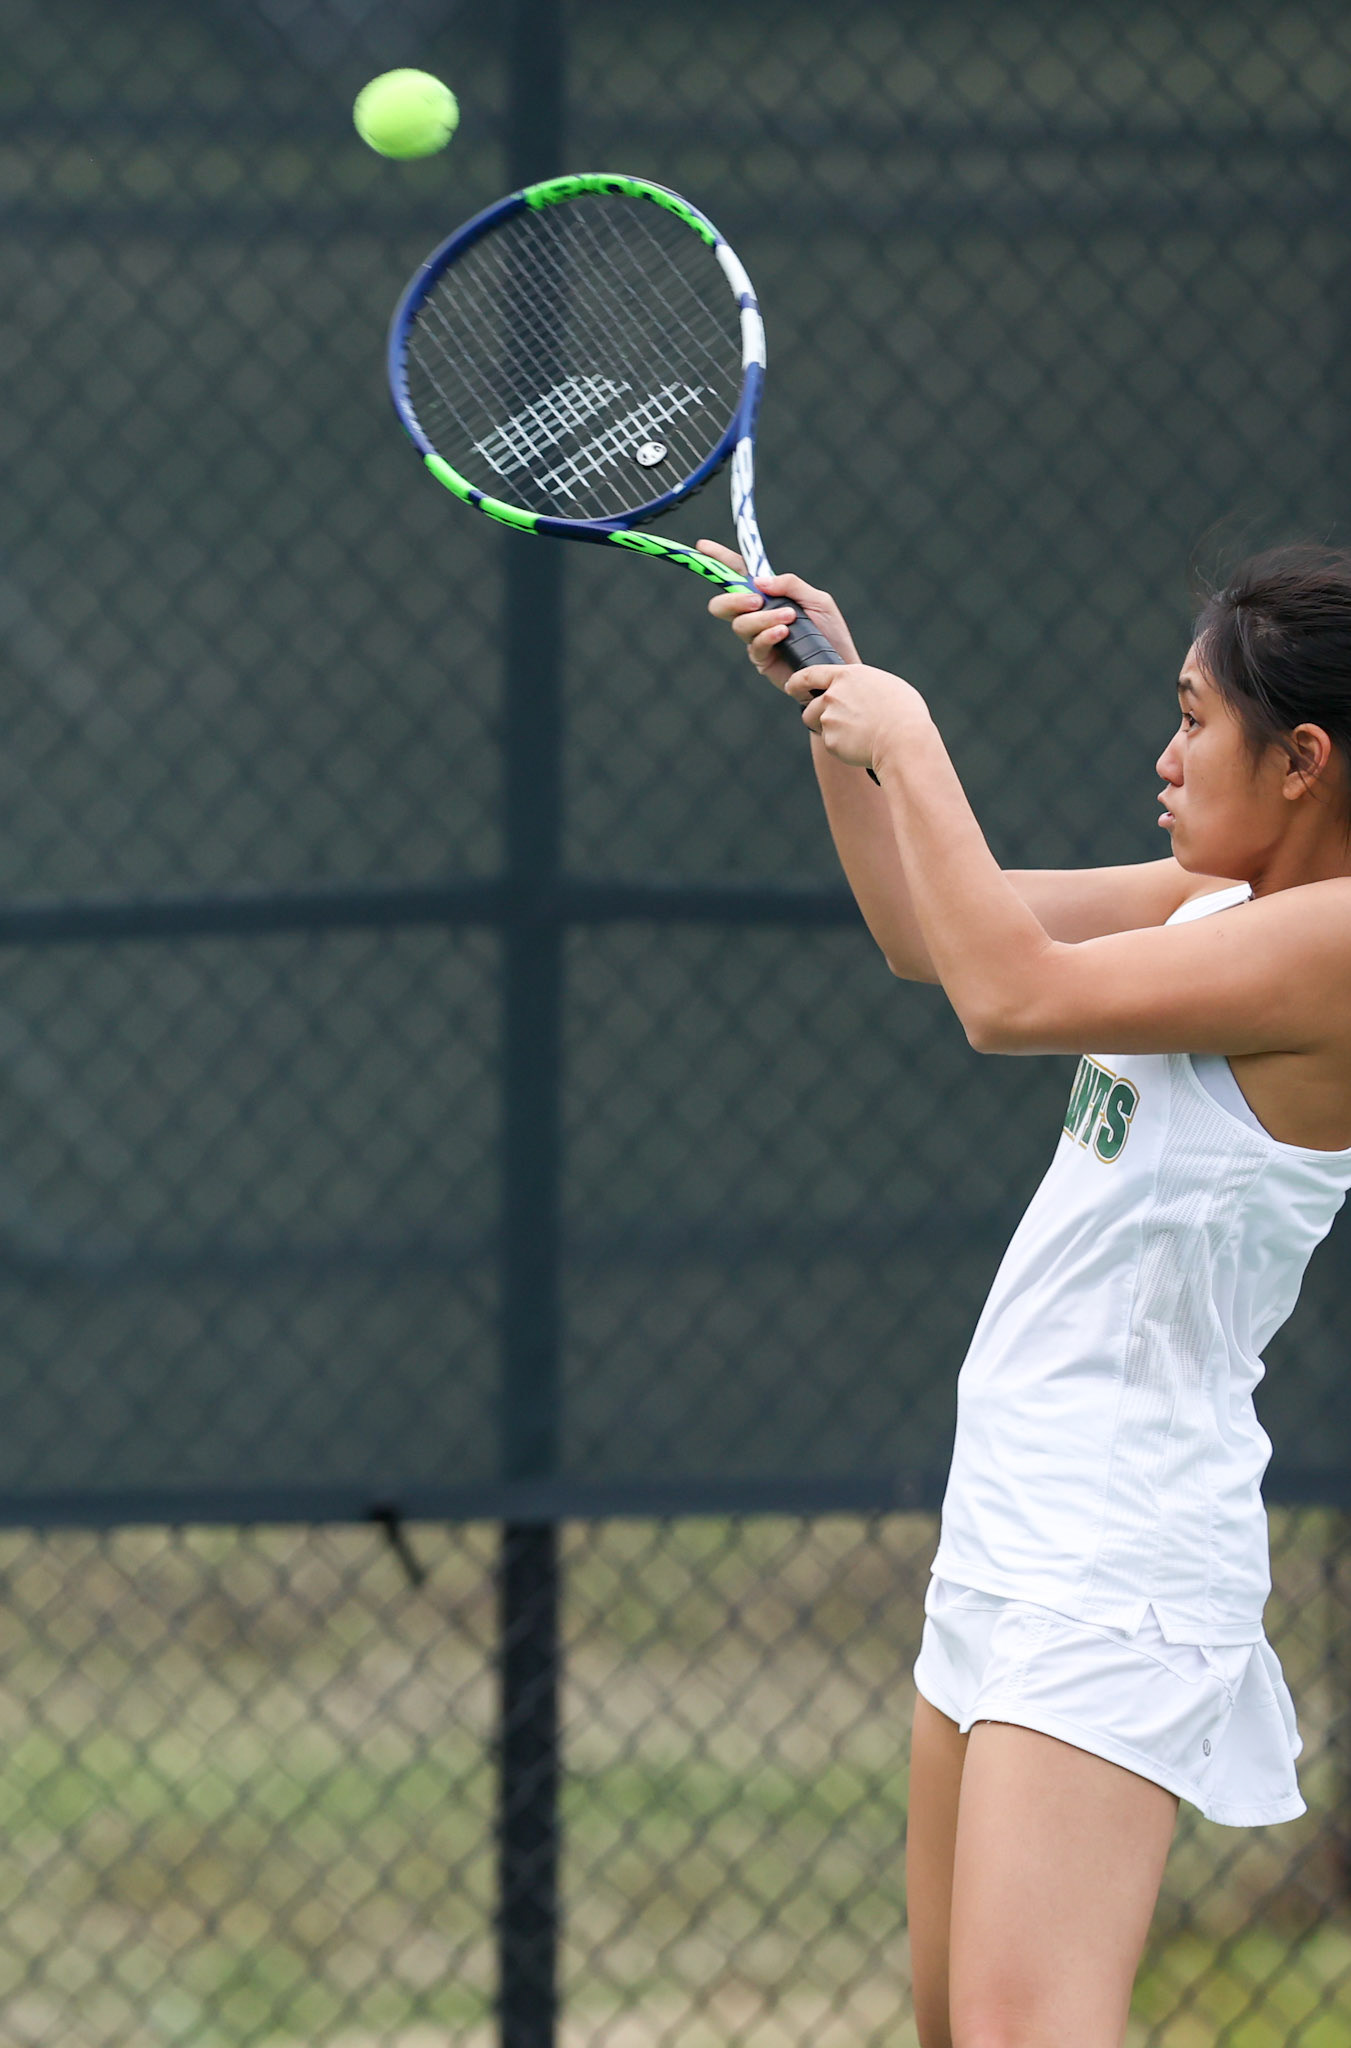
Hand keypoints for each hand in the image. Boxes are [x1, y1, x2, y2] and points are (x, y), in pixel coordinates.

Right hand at [697, 539, 859, 691]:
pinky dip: (768, 635)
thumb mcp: (817, 599)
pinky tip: (784, 633)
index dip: (720, 560)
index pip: (738, 575)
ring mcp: (756, 638)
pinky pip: (755, 645)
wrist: (839, 667)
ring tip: (790, 618)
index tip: (703, 546)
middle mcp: (757, 616)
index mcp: (768, 596)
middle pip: (723, 605)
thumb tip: (759, 581)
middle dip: (733, 600)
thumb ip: (790, 585)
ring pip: (740, 625)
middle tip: (756, 600)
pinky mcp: (762, 660)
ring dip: (764, 618)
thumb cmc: (830, 632)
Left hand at [787, 662, 930, 774]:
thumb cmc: (905, 712)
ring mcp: (829, 719)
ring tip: (856, 734)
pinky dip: (843, 747)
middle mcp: (832, 695)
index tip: (791, 687)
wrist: (904, 740)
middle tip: (839, 725)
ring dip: (830, 731)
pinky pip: (832, 744)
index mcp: (847, 676)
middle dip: (817, 716)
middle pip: (810, 707)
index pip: (810, 674)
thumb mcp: (886, 685)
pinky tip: (862, 745)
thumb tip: (857, 694)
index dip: (797, 682)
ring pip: (819, 727)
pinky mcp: (831, 741)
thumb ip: (863, 686)